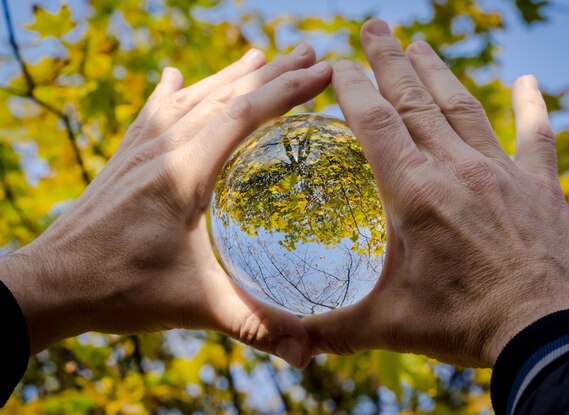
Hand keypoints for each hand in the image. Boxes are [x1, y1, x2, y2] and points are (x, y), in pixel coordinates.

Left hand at [0, 44, 330, 366]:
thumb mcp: (194, 305)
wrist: (49, 284)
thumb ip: (253, 322)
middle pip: (225, 95)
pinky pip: (156, 111)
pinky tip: (176, 76)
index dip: (289, 90)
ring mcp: (141, 148)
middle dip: (273, 73)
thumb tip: (308, 352)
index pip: (245, 114)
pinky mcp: (126, 157)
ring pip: (193, 96)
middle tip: (309, 54)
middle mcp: (163, 147)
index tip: (325, 72)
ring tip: (261, 56)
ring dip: (232, 75)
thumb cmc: (119, 289)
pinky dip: (175, 91)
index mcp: (185, 171)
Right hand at [303, 20, 568, 366]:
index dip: (354, 87)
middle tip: (375, 26)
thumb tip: (292, 345)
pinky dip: (532, 109)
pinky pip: (535, 139)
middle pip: (416, 100)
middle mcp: (457, 169)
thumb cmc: (465, 324)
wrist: (550, 333)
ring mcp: (501, 173)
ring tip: (422, 44)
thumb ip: (337, 329)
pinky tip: (528, 81)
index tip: (339, 61)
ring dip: (440, 74)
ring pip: (464, 108)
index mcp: (415, 193)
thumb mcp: (390, 326)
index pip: (375, 123)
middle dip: (391, 60)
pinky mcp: (540, 188)